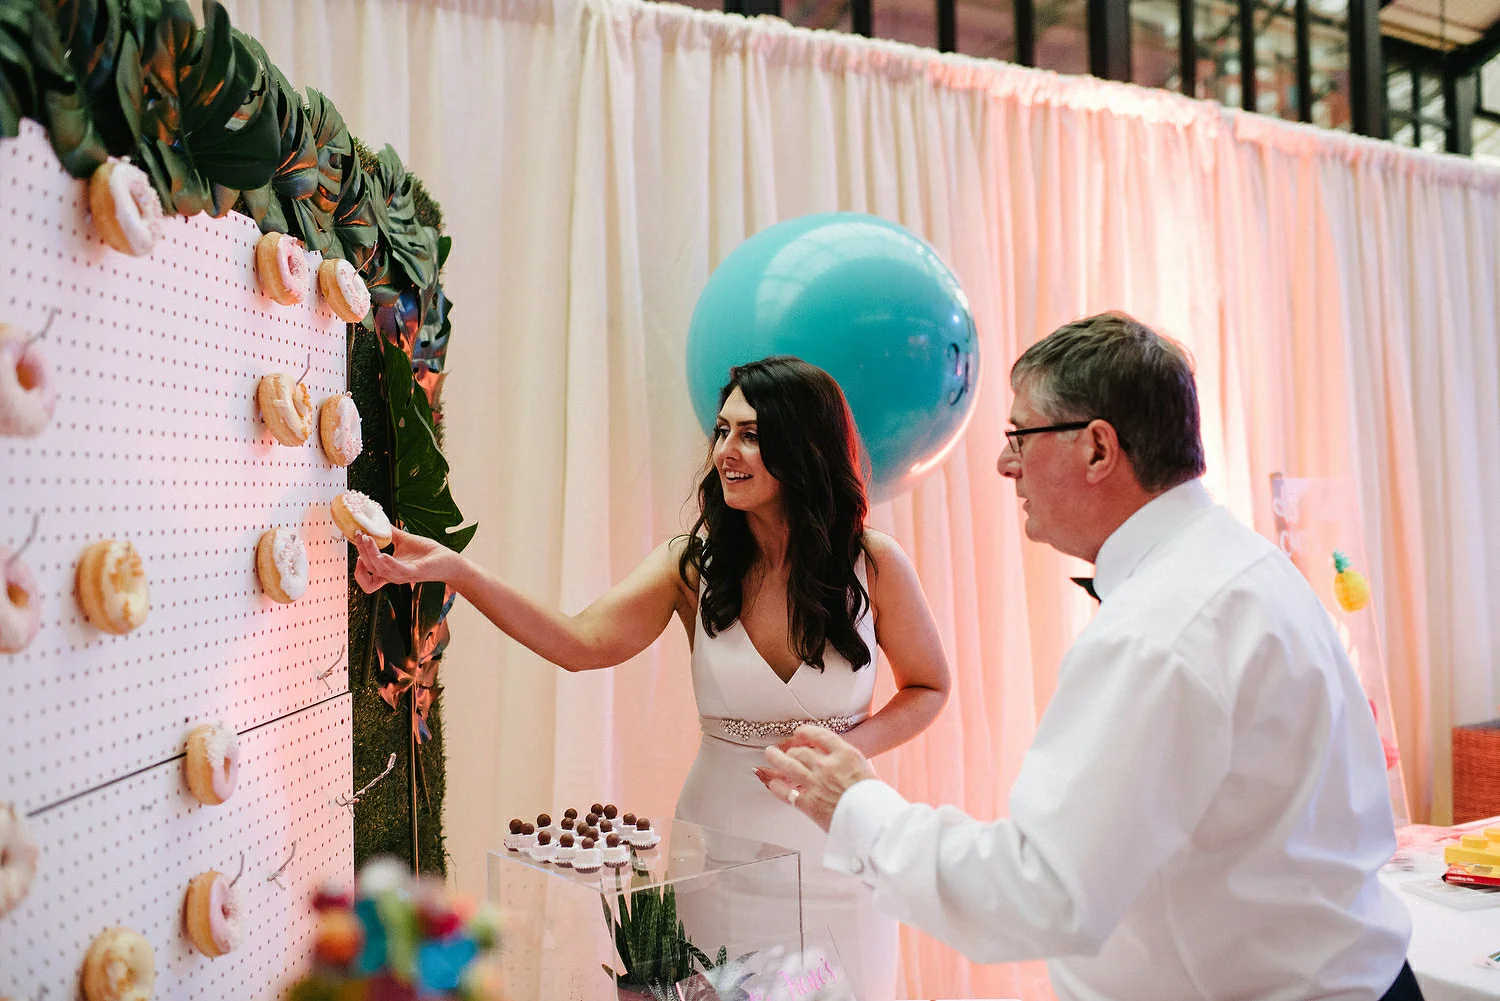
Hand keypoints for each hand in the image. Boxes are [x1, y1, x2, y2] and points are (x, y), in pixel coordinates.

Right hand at [353, 528, 453, 592]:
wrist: (448, 560)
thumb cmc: (427, 553)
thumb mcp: (403, 541)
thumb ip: (389, 533)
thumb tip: (377, 520)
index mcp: (389, 570)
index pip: (367, 578)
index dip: (358, 568)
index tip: (357, 548)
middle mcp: (393, 575)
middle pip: (369, 569)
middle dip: (361, 551)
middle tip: (359, 535)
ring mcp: (402, 575)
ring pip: (378, 569)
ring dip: (370, 553)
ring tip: (367, 538)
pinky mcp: (414, 572)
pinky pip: (396, 570)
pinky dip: (387, 562)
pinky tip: (383, 553)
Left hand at [754, 725, 876, 831]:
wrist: (876, 820)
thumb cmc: (877, 800)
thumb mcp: (867, 771)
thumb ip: (850, 765)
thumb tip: (842, 766)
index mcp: (846, 755)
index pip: (821, 736)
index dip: (807, 732)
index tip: (800, 732)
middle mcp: (828, 766)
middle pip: (802, 751)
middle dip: (790, 749)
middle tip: (783, 748)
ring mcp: (817, 784)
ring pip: (790, 766)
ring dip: (777, 759)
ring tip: (770, 755)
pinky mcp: (810, 804)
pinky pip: (788, 792)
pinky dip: (778, 787)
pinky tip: (772, 783)